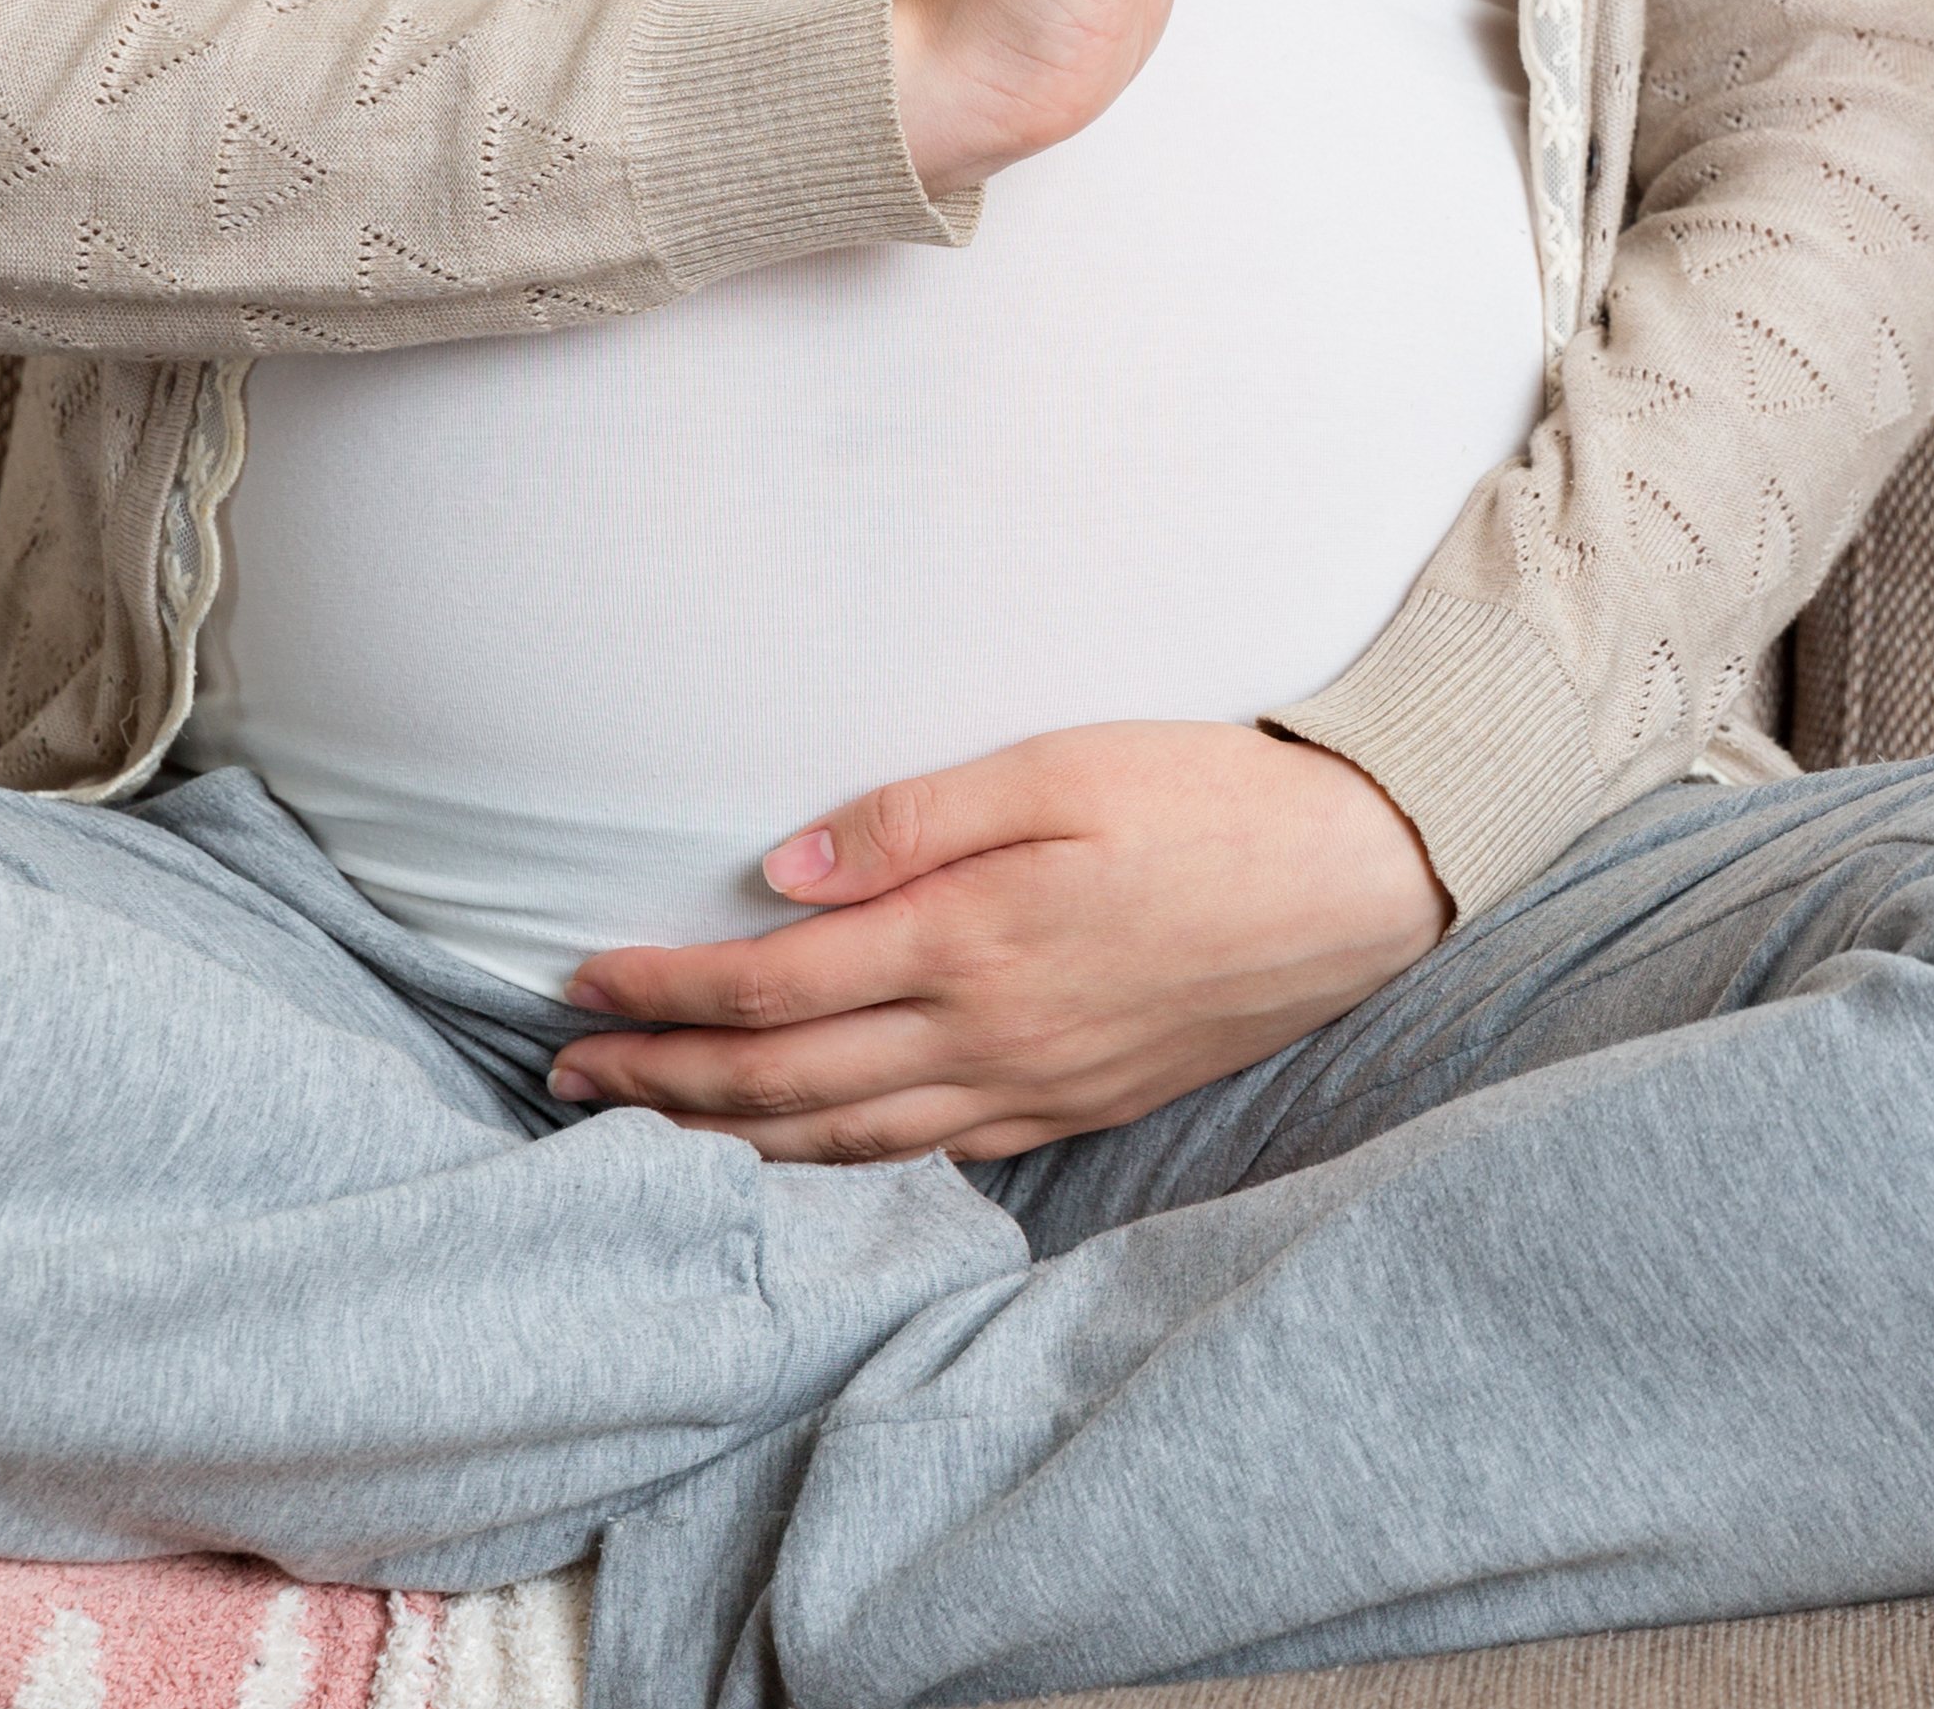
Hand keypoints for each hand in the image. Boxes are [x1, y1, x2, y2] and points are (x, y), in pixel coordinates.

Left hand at [551, 722, 1453, 1164]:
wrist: (1366, 879)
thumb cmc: (1218, 798)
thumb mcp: (1065, 766)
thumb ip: (915, 817)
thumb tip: (782, 872)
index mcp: (970, 942)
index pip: (770, 989)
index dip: (660, 996)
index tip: (580, 984)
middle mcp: (987, 1036)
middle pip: (783, 1087)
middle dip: (662, 1085)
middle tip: (566, 1078)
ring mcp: (1034, 1086)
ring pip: (844, 1143)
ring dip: (727, 1140)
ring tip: (644, 1127)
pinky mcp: (1078, 1105)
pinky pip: (927, 1156)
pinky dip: (836, 1167)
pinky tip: (801, 1154)